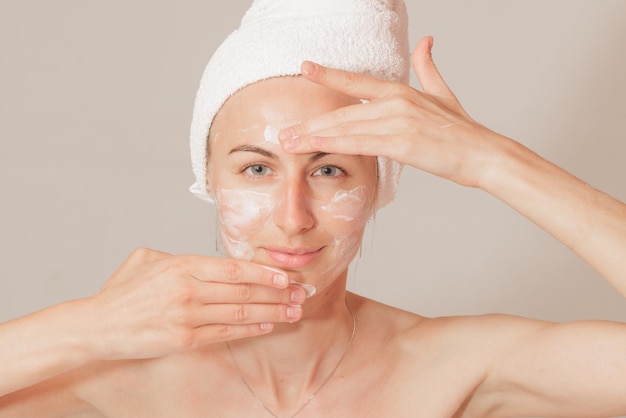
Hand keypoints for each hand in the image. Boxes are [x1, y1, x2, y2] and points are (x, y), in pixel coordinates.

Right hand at [85, 248, 305, 359]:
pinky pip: (225, 332)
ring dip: (271, 311)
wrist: (97, 326)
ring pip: (240, 311)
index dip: (264, 272)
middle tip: (302, 293)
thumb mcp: (147, 260)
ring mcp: (187, 316)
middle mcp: (188, 289)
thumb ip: (180, 257)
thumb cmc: (122, 292)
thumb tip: (207, 261)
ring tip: (294, 311)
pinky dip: (250, 328)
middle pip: (244, 289)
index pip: (234, 267)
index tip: (287, 275)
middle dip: (278, 292)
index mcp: (182, 265)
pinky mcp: (184, 339)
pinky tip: (268, 325)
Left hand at [279, 36, 507, 187]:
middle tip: (283, 130)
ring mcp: (397, 121)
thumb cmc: (462, 130)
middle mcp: (395, 102)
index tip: (305, 69)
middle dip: (310, 123)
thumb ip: (428, 67)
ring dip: (314, 136)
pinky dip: (336, 145)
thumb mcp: (442, 93)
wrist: (484, 153)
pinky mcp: (402, 143)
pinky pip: (360, 143)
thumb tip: (426, 41)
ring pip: (346, 128)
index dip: (329, 74)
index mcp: (400, 92)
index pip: (356, 82)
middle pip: (343, 112)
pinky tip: (316, 148)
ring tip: (289, 142)